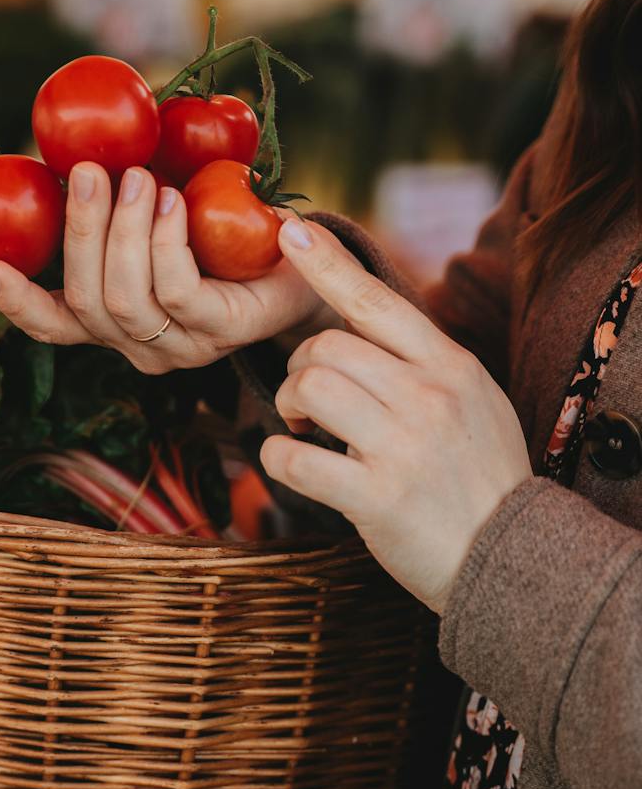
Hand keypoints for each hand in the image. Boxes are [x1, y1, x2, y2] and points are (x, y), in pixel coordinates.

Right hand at [0, 163, 327, 374]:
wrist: (310, 260)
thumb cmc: (227, 229)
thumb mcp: (162, 209)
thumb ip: (119, 196)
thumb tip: (71, 144)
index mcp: (115, 324)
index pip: (53, 325)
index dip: (14, 301)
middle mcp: (141, 346)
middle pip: (86, 303)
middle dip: (80, 232)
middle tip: (89, 171)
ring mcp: (182, 347)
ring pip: (125, 300)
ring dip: (122, 232)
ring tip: (135, 177)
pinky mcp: (222, 332)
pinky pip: (177, 291)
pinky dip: (165, 241)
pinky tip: (173, 202)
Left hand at [261, 219, 531, 613]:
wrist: (510, 557)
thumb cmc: (480, 477)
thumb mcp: (474, 401)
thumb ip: (426, 362)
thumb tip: (367, 319)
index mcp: (450, 367)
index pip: (377, 301)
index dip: (328, 264)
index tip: (292, 231)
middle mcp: (428, 397)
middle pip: (327, 346)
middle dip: (299, 368)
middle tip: (305, 399)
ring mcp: (403, 446)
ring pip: (310, 387)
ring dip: (289, 405)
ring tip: (302, 426)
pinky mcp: (376, 497)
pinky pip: (295, 458)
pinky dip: (278, 457)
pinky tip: (291, 462)